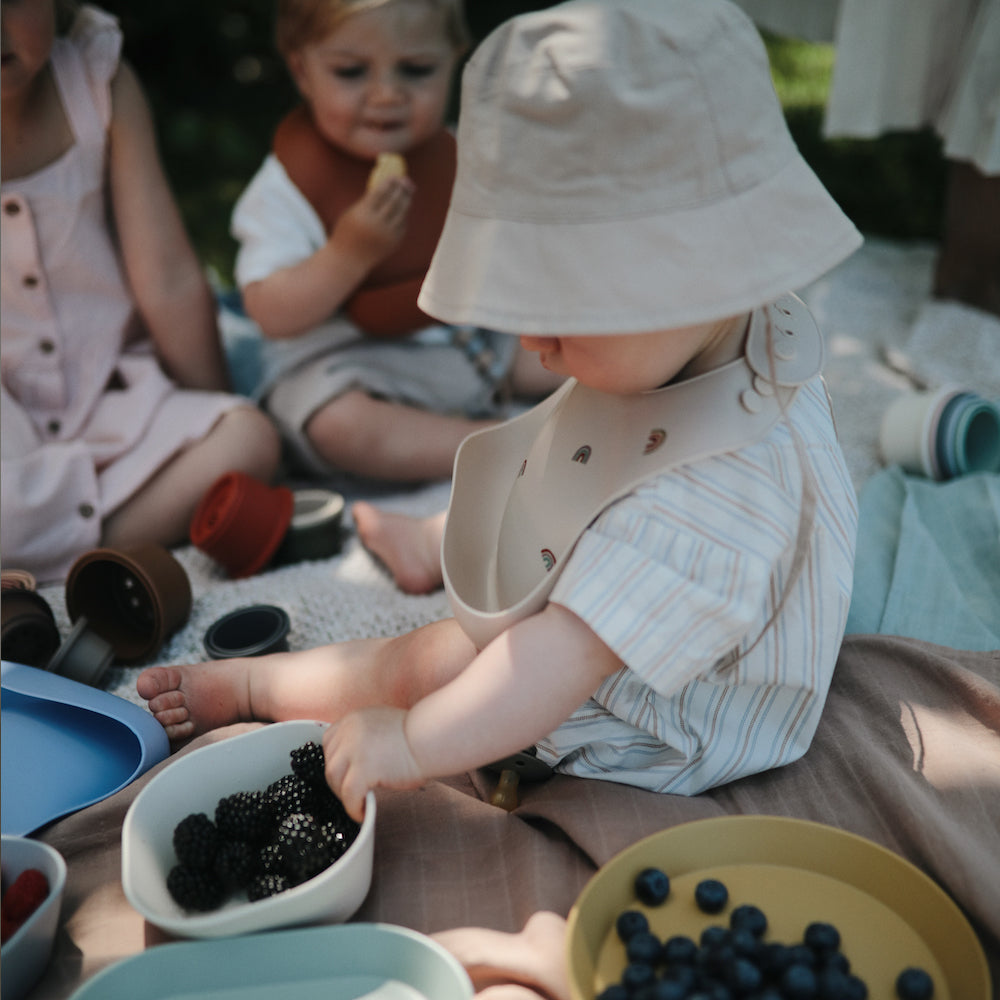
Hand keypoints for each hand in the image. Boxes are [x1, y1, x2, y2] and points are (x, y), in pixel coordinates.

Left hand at [322, 706, 423, 821]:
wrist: (431, 737)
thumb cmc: (416, 736)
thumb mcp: (382, 726)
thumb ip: (365, 738)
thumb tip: (356, 764)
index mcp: (354, 718)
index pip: (330, 741)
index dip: (336, 761)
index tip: (345, 774)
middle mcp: (350, 730)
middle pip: (330, 762)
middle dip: (339, 781)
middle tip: (353, 793)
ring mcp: (354, 748)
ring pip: (334, 779)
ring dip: (344, 795)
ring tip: (359, 803)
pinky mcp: (363, 768)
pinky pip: (349, 794)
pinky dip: (353, 807)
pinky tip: (363, 812)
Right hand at [332, 176, 413, 267]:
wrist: (349, 259)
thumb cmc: (347, 232)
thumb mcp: (353, 213)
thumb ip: (368, 201)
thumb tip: (386, 186)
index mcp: (364, 214)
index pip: (381, 192)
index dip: (389, 182)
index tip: (393, 176)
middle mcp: (377, 224)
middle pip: (394, 201)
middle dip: (401, 189)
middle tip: (405, 181)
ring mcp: (387, 235)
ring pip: (402, 213)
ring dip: (406, 200)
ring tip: (408, 192)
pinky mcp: (394, 243)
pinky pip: (402, 225)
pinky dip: (403, 215)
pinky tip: (402, 209)